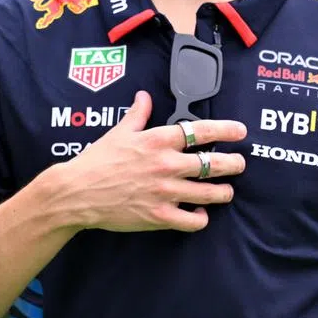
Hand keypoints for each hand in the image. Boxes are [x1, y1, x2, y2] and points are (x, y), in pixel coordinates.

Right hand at [54, 91, 246, 232]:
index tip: (241, 131)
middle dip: (233, 164)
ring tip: (227, 191)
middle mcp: (167, 164)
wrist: (77, 192)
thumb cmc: (97, 160)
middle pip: (214, 163)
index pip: (201, 131)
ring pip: (210, 193)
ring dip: (224, 192)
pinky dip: (201, 217)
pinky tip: (200, 213)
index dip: (226, 130)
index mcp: (158, 140)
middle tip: (239, 164)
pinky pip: (193, 220)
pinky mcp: (159, 216)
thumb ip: (138, 114)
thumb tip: (144, 97)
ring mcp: (165, 192)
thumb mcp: (119, 131)